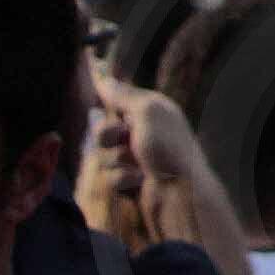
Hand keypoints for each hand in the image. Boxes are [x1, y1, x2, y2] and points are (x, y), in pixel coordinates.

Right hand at [84, 82, 213, 249]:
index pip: (117, 98)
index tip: (94, 92)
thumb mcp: (148, 113)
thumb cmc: (169, 148)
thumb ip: (124, 96)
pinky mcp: (130, 181)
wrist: (180, 195)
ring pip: (102, 155)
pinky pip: (109, 177)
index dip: (105, 100)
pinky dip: (122, 179)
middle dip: (106, 135)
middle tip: (123, 138)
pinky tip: (139, 181)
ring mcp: (136, 158)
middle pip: (102, 129)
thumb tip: (104, 79)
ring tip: (138, 165)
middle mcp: (143, 132)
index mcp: (150, 110)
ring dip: (115, 160)